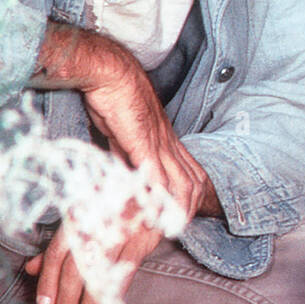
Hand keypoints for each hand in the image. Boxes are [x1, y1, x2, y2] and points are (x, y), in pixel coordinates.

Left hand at [24, 209, 162, 303]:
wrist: (149, 183)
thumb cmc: (110, 200)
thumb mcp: (80, 214)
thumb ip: (57, 242)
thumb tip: (31, 268)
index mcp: (77, 215)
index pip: (56, 253)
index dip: (48, 280)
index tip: (44, 303)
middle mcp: (96, 223)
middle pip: (76, 266)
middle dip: (68, 296)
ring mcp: (120, 231)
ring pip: (101, 272)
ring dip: (91, 301)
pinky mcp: (143, 238)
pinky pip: (127, 270)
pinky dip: (117, 290)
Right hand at [31, 22, 222, 222]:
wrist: (110, 74)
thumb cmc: (115, 100)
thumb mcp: (122, 135)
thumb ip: (127, 156)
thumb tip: (125, 177)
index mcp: (167, 141)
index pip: (191, 174)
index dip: (188, 198)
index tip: (177, 216)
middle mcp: (170, 143)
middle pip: (194, 183)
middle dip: (189, 209)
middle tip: (176, 228)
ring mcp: (160, 144)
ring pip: (182, 183)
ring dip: (177, 208)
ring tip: (169, 228)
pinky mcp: (145, 144)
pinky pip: (157, 177)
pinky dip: (157, 198)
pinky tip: (154, 213)